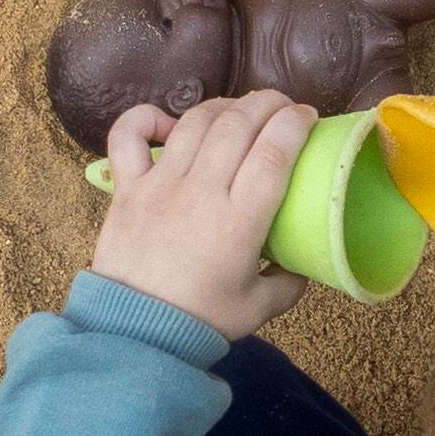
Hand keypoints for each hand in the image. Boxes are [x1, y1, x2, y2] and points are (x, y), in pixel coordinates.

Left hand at [91, 93, 314, 339]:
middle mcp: (201, 191)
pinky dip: (147, 117)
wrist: (135, 333)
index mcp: (239, 220)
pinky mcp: (126, 188)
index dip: (296, 123)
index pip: (274, 151)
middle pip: (239, 123)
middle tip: (282, 106)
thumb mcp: (260, 307)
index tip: (308, 117)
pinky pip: (128, 135)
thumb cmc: (200, 320)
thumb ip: (288, 281)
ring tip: (240, 110)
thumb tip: (301, 259)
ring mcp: (160, 185)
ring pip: (194, 121)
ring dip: (223, 105)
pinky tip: (169, 123)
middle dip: (267, 102)